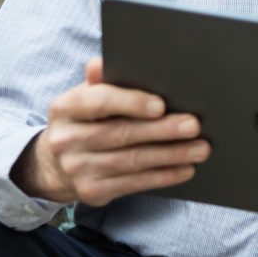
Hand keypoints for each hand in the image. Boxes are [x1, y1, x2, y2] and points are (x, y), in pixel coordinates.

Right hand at [13, 57, 208, 205]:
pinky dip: (163, 176)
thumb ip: (101, 80)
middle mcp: (65, 140)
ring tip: (200, 148)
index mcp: (65, 108)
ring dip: (171, 155)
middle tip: (194, 125)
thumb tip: (100, 64)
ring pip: (132, 161)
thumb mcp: (87, 96)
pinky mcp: (91, 192)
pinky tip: (186, 169)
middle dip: (162, 130)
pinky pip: (134, 184)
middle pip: (121, 134)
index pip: (99, 102)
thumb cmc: (86, 119)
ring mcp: (76, 169)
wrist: (57, 163)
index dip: (131, 103)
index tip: (161, 105)